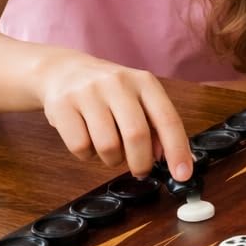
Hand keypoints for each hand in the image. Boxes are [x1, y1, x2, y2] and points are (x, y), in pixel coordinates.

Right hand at [37, 52, 192, 179]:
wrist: (63, 70)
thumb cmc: (109, 92)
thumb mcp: (138, 99)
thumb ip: (155, 126)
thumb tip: (167, 158)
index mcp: (144, 82)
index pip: (168, 119)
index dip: (177, 150)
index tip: (183, 175)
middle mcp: (118, 83)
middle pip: (136, 135)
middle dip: (141, 163)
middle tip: (140, 171)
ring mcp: (88, 92)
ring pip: (107, 146)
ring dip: (112, 159)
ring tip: (110, 148)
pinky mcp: (61, 105)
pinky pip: (80, 147)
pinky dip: (87, 155)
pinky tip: (87, 139)